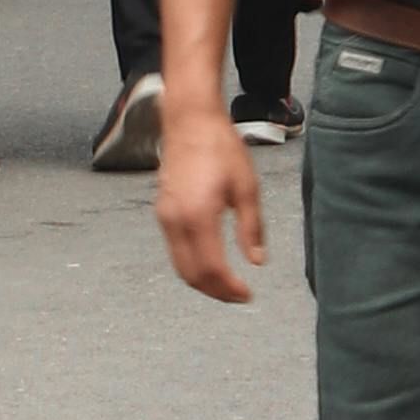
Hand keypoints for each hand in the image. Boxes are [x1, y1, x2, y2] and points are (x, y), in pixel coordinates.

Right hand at [155, 107, 265, 302]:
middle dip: (215, 291)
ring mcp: (164, 219)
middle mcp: (175, 222)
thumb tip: (257, 261)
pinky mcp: (162, 213)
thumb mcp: (247, 186)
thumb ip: (251, 227)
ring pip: (180, 266)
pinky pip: (175, 251)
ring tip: (228, 285)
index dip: (229, 288)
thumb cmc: (222, 148)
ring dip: (202, 281)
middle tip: (239, 296)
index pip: (211, 268)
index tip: (247, 294)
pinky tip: (211, 263)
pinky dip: (191, 265)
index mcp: (198, 216)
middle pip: (191, 274)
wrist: (190, 122)